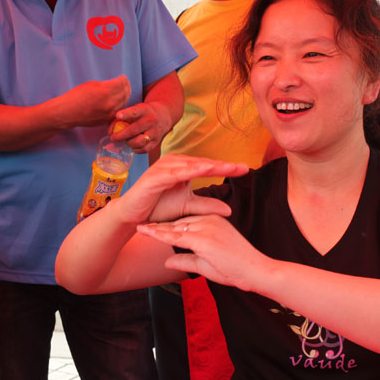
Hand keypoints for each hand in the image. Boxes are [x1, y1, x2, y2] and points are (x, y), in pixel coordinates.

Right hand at [57, 75, 130, 127]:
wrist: (67, 112)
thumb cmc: (76, 96)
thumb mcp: (92, 85)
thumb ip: (107, 84)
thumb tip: (117, 84)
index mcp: (105, 91)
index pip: (123, 83)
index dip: (123, 79)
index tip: (122, 77)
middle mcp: (109, 103)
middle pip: (126, 92)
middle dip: (126, 86)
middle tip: (124, 83)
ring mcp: (109, 113)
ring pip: (124, 102)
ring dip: (124, 95)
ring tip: (122, 91)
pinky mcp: (107, 119)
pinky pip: (118, 110)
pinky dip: (119, 104)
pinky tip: (117, 100)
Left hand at [111, 100, 170, 153]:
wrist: (163, 116)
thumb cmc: (142, 114)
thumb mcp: (135, 109)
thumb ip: (122, 118)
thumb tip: (110, 131)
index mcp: (144, 110)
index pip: (134, 112)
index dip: (126, 114)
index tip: (118, 116)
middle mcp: (151, 120)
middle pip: (134, 130)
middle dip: (121, 136)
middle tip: (113, 138)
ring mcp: (155, 132)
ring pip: (139, 142)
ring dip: (129, 143)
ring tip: (127, 140)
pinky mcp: (156, 141)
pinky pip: (144, 149)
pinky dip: (136, 149)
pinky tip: (133, 145)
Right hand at [113, 154, 246, 224]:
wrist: (134, 216)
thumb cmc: (158, 208)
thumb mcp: (187, 207)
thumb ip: (206, 206)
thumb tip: (229, 209)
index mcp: (182, 167)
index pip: (208, 166)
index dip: (226, 168)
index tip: (245, 169)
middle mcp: (174, 163)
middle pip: (203, 163)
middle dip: (223, 165)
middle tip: (244, 167)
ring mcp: (163, 167)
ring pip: (192, 165)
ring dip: (211, 166)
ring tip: (229, 168)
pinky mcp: (155, 176)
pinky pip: (176, 172)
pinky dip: (191, 170)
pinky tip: (205, 169)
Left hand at [137, 214, 270, 291]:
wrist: (258, 272)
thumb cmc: (237, 269)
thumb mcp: (206, 265)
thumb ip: (186, 261)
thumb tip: (167, 262)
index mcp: (213, 222)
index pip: (185, 223)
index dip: (167, 226)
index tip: (152, 227)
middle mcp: (209, 221)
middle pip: (178, 223)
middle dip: (158, 226)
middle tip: (140, 226)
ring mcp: (207, 227)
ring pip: (175, 228)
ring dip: (157, 229)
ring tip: (139, 229)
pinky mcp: (204, 237)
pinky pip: (177, 236)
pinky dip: (161, 234)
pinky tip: (148, 232)